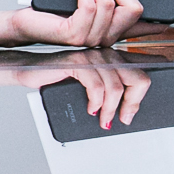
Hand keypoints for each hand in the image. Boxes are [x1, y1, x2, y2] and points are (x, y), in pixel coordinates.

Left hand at [10, 0, 147, 47]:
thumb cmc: (53, 12)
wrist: (26, 24)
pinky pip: (89, 8)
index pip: (151, 25)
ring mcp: (91, 40)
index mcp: (115, 30)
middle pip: (134, 10)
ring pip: (109, 6)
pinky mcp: (74, 36)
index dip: (171, 9)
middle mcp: (107, 38)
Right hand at [15, 49, 151, 130]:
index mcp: (112, 57)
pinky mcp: (77, 62)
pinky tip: (91, 108)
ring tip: (103, 119)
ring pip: (116, 87)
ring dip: (110, 109)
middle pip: (137, 78)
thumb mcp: (91, 85)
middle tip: (123, 118)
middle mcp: (105, 54)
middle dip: (132, 104)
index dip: (140, 97)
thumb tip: (127, 111)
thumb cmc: (58, 78)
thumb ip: (110, 91)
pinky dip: (96, 102)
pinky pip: (96, 86)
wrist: (31, 70)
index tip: (130, 113)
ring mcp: (91, 56)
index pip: (142, 74)